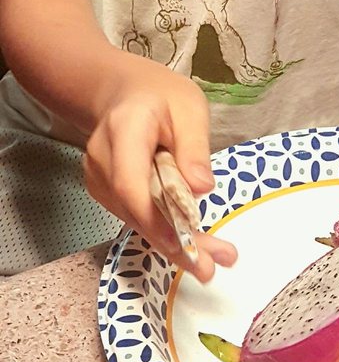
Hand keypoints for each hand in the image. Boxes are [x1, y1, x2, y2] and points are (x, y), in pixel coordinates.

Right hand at [84, 57, 236, 281]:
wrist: (122, 93)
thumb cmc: (161, 96)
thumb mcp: (190, 107)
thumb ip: (194, 146)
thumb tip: (202, 189)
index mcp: (125, 128)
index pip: (130, 181)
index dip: (155, 217)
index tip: (186, 241)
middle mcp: (103, 158)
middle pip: (135, 209)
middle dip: (173, 243)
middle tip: (208, 268)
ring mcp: (99, 178)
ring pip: (137, 219)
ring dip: (174, 244)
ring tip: (215, 259)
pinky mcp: (106, 193)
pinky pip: (137, 216)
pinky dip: (165, 233)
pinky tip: (195, 246)